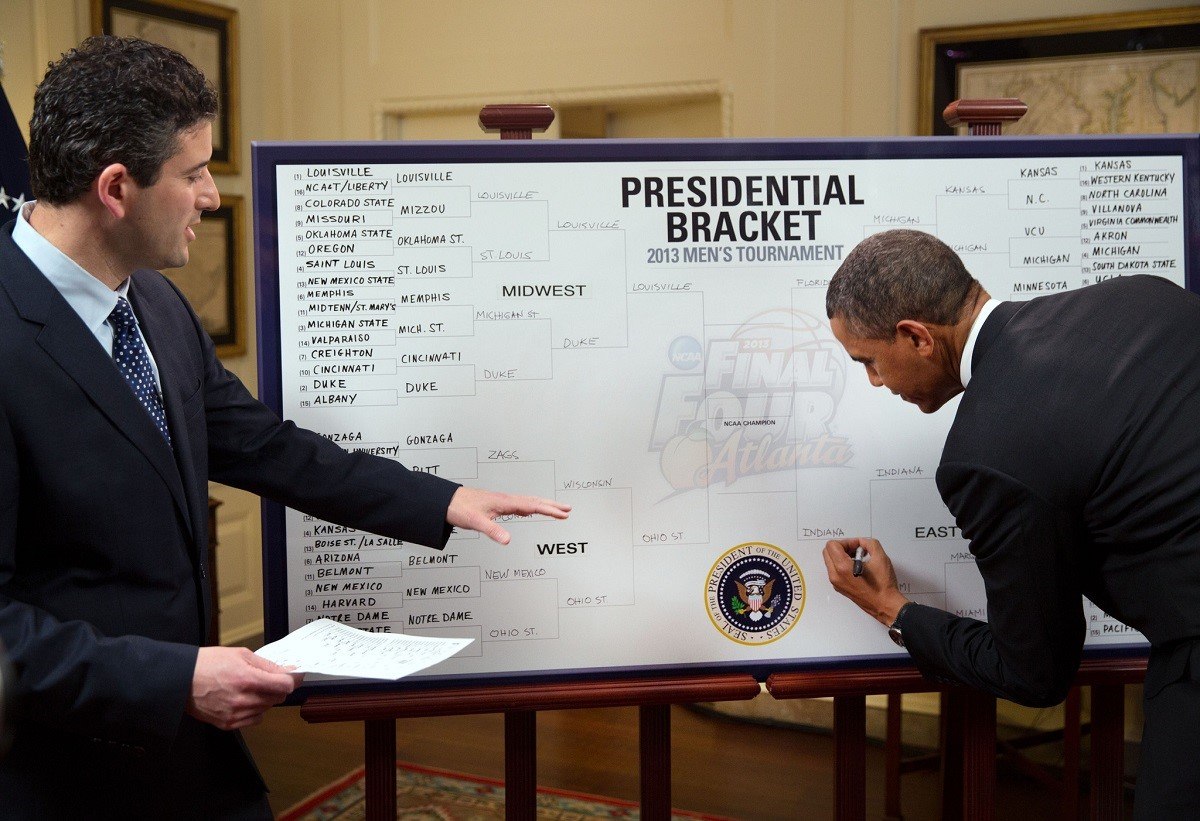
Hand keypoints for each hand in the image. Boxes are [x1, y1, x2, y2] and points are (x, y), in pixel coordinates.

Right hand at [187, 646, 302, 730]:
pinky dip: (254, 710)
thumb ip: (266, 664)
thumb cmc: (208, 664)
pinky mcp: (228, 724)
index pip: (284, 686)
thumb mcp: (240, 654)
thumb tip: (286, 671)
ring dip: (265, 699)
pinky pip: (254, 719)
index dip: (292, 680)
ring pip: (266, 708)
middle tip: (267, 679)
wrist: (182, 680)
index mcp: (248, 679)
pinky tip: (243, 700)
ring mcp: (236, 714)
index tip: (293, 677)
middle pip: (277, 698)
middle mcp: (244, 699)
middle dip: (277, 688)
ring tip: (249, 688)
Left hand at [446, 486, 570, 544]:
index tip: (563, 513)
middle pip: (534, 501)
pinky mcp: (496, 505)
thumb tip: (508, 540)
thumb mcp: (475, 521)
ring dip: (543, 505)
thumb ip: (492, 530)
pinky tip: (531, 511)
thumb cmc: (459, 507)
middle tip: (568, 509)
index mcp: (504, 501)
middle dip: (552, 506)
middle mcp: (505, 499)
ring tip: (556, 509)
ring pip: (528, 502)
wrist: (445, 500)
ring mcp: (501, 501)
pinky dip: (531, 507)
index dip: (549, 510)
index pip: (532, 505)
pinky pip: (520, 504)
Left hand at [822, 537, 908, 626]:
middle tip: (857, 550)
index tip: (858, 546)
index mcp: (842, 567)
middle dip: (842, 547)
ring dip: (842, 556)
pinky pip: (835, 570)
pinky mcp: (840, 588)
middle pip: (827, 552)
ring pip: (830, 561)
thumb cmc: (883, 585)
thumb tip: (861, 542)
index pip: (832, 545)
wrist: (885, 605)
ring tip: (859, 559)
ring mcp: (836, 583)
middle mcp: (835, 576)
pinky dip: (842, 565)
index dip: (846, 541)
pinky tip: (857, 567)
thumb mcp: (880, 557)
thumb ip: (869, 543)